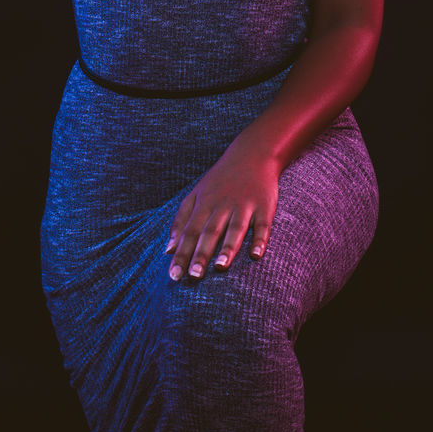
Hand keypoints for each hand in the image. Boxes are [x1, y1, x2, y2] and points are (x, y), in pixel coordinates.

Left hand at [164, 138, 279, 280]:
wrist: (252, 155)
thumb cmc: (220, 181)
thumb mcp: (196, 194)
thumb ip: (181, 221)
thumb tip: (168, 250)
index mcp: (204, 203)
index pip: (189, 231)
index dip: (182, 253)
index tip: (174, 276)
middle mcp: (222, 205)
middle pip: (210, 231)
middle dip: (201, 253)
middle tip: (193, 276)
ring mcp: (244, 205)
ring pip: (235, 228)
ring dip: (228, 247)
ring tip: (220, 266)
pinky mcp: (264, 206)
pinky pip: (262, 225)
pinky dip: (260, 239)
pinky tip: (256, 255)